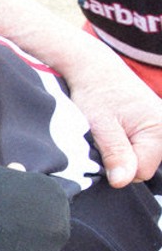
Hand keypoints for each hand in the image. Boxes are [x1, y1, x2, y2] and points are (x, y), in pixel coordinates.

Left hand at [67, 62, 161, 186]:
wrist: (94, 69)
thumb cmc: (95, 93)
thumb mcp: (99, 124)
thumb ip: (115, 153)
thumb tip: (122, 181)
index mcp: (160, 130)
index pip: (140, 172)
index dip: (115, 165)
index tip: (101, 144)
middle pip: (142, 168)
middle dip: (119, 158)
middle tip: (103, 135)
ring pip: (139, 159)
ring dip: (121, 151)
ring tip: (109, 130)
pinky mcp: (153, 126)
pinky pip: (139, 148)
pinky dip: (124, 144)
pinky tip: (116, 130)